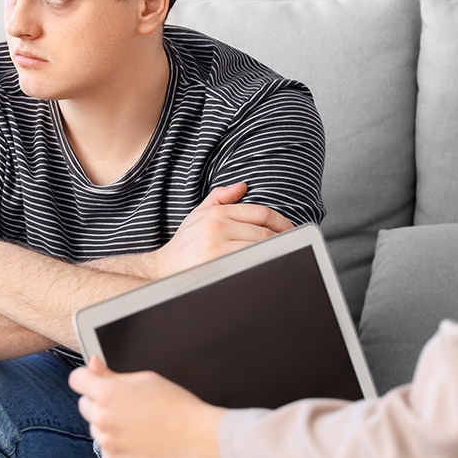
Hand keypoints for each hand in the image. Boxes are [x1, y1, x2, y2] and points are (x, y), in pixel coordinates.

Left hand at [69, 355, 226, 457]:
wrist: (196, 437)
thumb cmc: (175, 405)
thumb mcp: (143, 379)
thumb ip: (111, 374)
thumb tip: (93, 364)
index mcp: (108, 393)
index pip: (77, 379)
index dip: (87, 377)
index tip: (94, 381)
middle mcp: (103, 418)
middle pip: (84, 404)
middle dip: (99, 401)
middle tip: (126, 404)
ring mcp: (107, 441)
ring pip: (95, 426)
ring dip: (107, 423)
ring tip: (136, 423)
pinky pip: (106, 447)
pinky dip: (117, 443)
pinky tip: (137, 438)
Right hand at [145, 182, 292, 278]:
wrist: (162, 271)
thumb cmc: (182, 246)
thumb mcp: (198, 216)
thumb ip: (220, 198)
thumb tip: (243, 186)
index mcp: (216, 213)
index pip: (260, 213)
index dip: (282, 222)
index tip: (292, 231)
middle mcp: (217, 227)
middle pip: (264, 232)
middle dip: (284, 241)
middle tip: (296, 248)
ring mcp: (218, 247)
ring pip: (261, 248)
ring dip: (277, 254)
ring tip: (287, 259)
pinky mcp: (218, 265)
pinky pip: (250, 264)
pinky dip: (264, 265)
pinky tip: (270, 269)